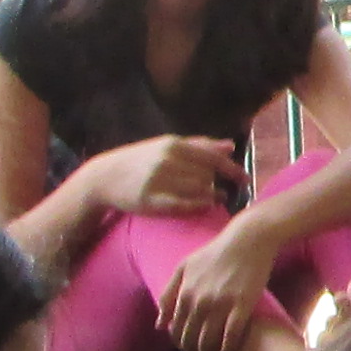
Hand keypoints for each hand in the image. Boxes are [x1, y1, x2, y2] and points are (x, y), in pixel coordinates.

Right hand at [108, 135, 248, 219]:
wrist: (105, 176)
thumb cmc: (142, 159)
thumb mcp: (168, 146)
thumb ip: (200, 145)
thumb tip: (231, 146)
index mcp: (173, 145)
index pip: (211, 156)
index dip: (231, 169)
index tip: (245, 179)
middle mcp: (167, 160)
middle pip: (206, 174)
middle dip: (219, 183)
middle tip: (228, 191)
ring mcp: (158, 181)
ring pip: (197, 190)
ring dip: (212, 195)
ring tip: (217, 199)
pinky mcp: (151, 200)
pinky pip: (182, 205)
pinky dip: (197, 206)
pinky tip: (204, 206)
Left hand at [161, 219, 282, 350]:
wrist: (248, 240)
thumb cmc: (216, 252)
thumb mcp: (184, 267)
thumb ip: (169, 293)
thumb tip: (160, 324)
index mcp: (184, 293)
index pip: (177, 330)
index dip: (181, 346)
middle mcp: (199, 302)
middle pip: (191, 340)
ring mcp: (220, 306)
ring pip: (208, 343)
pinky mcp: (241, 307)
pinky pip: (231, 338)